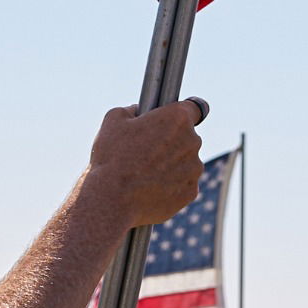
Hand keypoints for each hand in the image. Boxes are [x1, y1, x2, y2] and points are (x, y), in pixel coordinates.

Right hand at [87, 102, 203, 226]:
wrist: (112, 200)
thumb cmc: (112, 157)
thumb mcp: (114, 120)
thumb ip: (132, 110)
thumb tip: (138, 112)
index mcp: (178, 118)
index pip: (194, 108)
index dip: (182, 112)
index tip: (175, 119)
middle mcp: (193, 141)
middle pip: (187, 136)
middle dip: (172, 140)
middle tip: (147, 149)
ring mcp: (194, 169)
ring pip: (186, 161)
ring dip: (172, 164)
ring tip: (146, 173)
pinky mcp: (191, 192)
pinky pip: (184, 183)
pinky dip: (172, 184)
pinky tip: (151, 188)